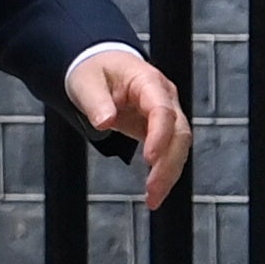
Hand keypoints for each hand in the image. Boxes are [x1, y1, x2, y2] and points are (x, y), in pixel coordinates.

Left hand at [66, 49, 192, 212]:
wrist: (99, 64)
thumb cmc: (93, 70)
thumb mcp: (85, 81)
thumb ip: (95, 101)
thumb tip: (104, 122)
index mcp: (148, 81)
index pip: (163, 110)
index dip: (160, 135)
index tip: (149, 158)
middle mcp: (164, 97)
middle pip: (179, 133)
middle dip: (168, 163)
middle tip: (152, 191)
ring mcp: (166, 113)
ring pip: (179, 146)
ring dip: (169, 173)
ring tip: (154, 199)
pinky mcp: (160, 128)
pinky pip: (169, 151)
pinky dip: (164, 172)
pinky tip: (155, 192)